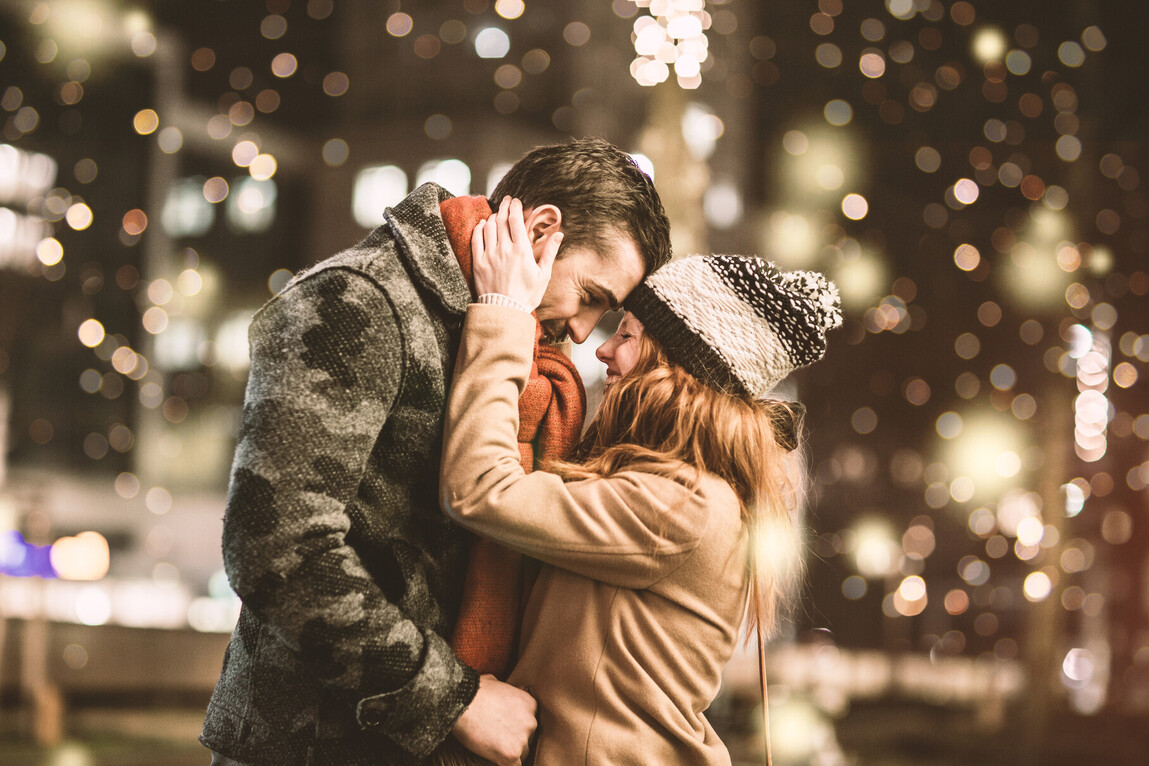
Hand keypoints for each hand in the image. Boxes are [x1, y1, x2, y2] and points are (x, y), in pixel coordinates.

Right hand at [451, 674, 537, 765]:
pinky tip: (495, 758)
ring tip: (492, 746)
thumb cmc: (473, 691)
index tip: (503, 729)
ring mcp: (523, 739)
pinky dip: (504, 763)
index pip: (528, 722)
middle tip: (496, 738)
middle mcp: (531, 721)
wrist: (462, 703)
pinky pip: (514, 765)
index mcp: (530, 704)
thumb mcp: (494, 682)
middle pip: (527, 738)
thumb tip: (498, 687)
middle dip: (513, 739)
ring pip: (521, 753)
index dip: (515, 727)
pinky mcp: (512, 754)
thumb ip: (503, 689)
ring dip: (509, 752)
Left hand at [472, 196, 561, 311]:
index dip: (515, 207)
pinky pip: (476, 239)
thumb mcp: (544, 275)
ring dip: (493, 216)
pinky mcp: (478, 263)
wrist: (505, 312)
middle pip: (501, 219)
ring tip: (497, 214)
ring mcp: (489, 255)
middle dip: (504, 206)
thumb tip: (559, 235)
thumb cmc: (527, 296)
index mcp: (521, 251)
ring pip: (488, 227)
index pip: (515, 220)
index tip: (516, 201)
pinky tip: (482, 224)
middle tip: (506, 201)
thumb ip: (550, 252)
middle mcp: (504, 249)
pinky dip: (479, 228)